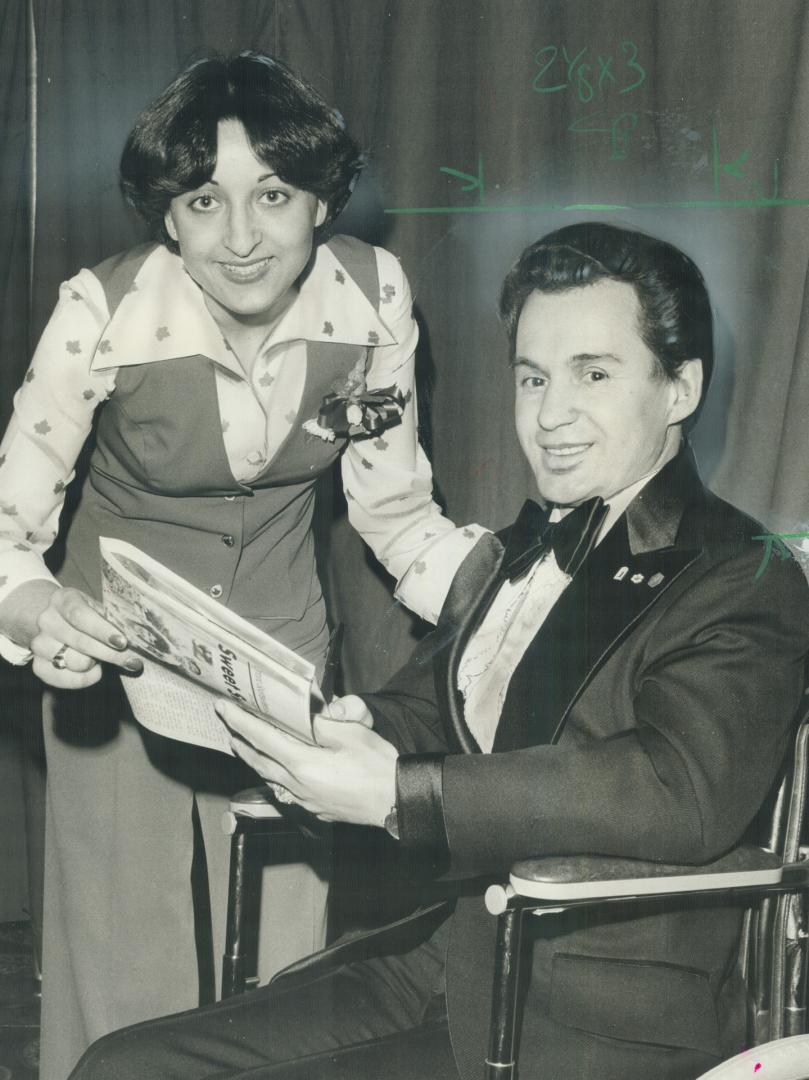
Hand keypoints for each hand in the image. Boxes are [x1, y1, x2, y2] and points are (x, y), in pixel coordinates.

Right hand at [30, 585, 142, 689]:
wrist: (59, 623)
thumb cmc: (89, 616)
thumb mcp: (100, 609)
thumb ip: (114, 620)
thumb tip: (139, 639)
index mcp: (63, 599)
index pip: (80, 615)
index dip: (102, 630)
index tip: (123, 642)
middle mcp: (47, 620)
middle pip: (79, 641)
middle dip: (109, 653)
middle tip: (132, 661)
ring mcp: (39, 643)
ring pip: (72, 661)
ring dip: (95, 664)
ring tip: (107, 659)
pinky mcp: (37, 665)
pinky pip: (61, 678)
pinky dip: (82, 679)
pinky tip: (95, 671)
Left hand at [216, 697, 396, 826]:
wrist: (396, 801)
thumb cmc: (377, 766)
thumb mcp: (351, 734)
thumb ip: (321, 725)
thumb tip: (301, 717)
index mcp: (303, 764)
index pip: (262, 738)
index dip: (240, 721)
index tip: (223, 707)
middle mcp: (297, 785)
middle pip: (259, 760)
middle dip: (240, 740)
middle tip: (226, 722)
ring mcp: (305, 799)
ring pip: (268, 776)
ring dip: (252, 758)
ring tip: (241, 744)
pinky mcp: (314, 807)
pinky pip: (282, 788)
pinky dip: (270, 774)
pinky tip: (272, 769)